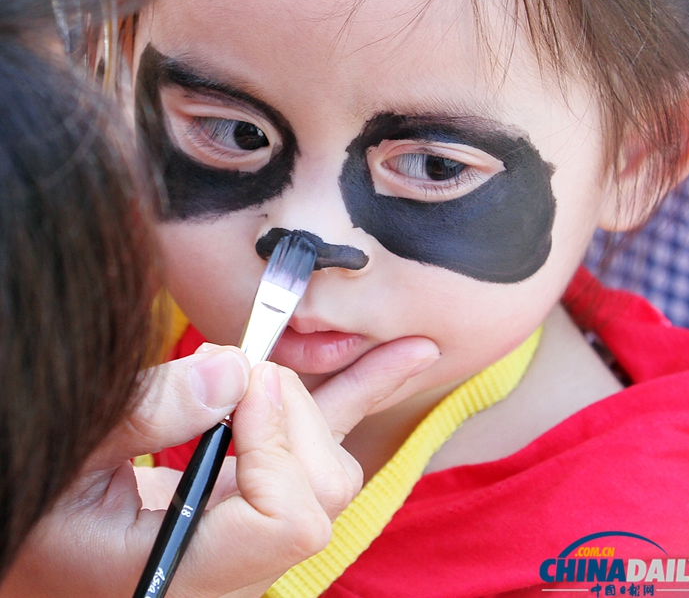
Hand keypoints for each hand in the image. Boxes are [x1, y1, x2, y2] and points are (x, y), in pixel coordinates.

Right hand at [0, 338, 437, 597]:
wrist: (41, 532)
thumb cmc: (40, 498)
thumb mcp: (68, 452)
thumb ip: (143, 415)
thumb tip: (234, 370)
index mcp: (183, 574)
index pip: (287, 522)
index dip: (275, 440)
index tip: (238, 382)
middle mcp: (233, 568)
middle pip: (322, 492)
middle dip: (292, 413)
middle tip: (239, 372)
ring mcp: (250, 536)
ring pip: (332, 469)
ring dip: (313, 400)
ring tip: (276, 357)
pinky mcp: (253, 496)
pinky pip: (322, 447)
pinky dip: (359, 392)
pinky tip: (407, 354)